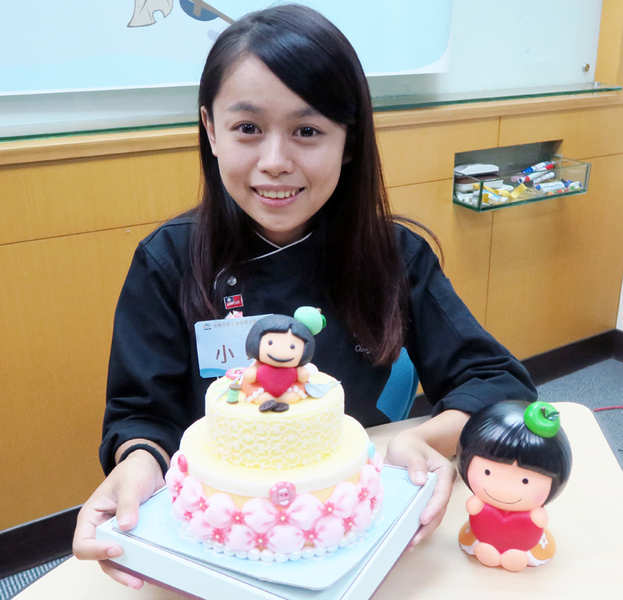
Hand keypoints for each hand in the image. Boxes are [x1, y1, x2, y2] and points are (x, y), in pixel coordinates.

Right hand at [72, 450, 164, 588]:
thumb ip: (127, 503)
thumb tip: (126, 525)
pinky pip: (134, 553)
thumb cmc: (132, 471)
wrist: (149, 468)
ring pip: (116, 560)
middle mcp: (101, 530)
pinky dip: (140, 562)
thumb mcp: (129, 483)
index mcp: (92, 517)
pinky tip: (152, 568)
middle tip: (133, 578)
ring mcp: (118, 535)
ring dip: (127, 571)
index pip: (83, 542)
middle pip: (100, 558)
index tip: (117, 549)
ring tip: (141, 580)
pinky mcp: (134, 536)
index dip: (96, 550)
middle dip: (115, 569)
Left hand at [385, 428, 456, 545]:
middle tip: (414, 538)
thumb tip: (420, 480)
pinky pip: (422, 515)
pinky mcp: (423, 500)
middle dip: (428, 525)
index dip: (434, 507)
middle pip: (439, 509)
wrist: (405, 445)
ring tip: (410, 543)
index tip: (423, 518)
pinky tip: (407, 538)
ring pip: (433, 516)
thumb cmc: (408, 445)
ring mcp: (433, 495)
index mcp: (443, 472)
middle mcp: (441, 486)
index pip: (442, 492)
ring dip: (423, 530)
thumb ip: (415, 462)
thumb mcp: (408, 449)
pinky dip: (416, 527)